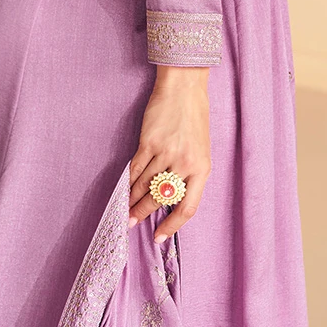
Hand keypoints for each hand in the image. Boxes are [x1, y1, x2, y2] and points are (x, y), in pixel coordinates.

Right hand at [128, 66, 211, 242]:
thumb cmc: (194, 117)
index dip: (172, 226)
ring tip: (125, 211)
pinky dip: (128, 181)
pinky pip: (135, 169)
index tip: (159, 237)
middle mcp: (184, 164)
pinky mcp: (148, 142)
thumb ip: (188, 174)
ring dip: (132, 200)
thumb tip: (169, 198)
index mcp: (202, 170)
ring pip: (145, 186)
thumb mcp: (201, 150)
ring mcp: (165, 153)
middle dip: (145, 214)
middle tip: (132, 223)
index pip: (187, 208)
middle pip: (161, 200)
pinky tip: (124, 189)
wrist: (184, 88)